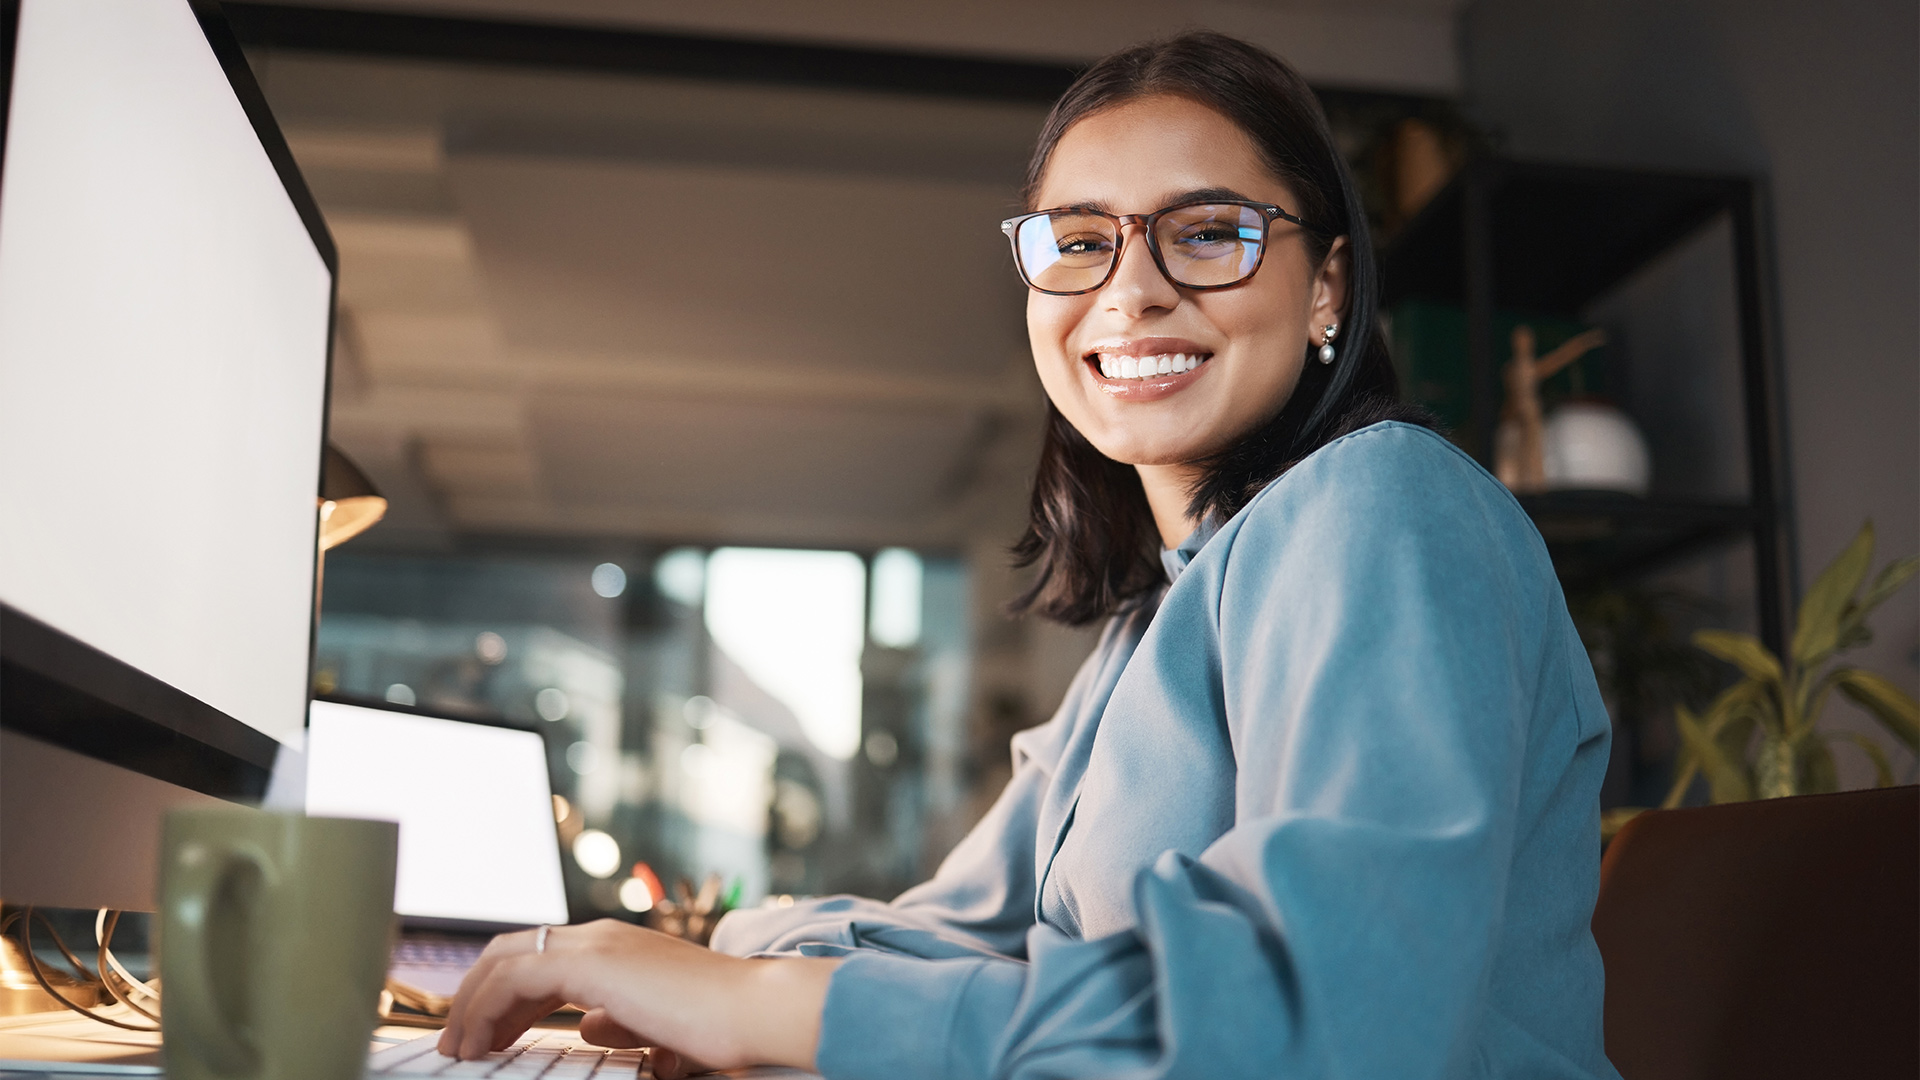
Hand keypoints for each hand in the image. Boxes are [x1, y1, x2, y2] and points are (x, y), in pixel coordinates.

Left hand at [435, 920, 837, 1074]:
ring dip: (472, 1004)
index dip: (503, 996)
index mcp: (615, 948)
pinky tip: (478, 1044)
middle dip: (476, 994)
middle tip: (458, 1041)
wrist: (753, 1009)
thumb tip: (588, 1027)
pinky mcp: (592, 964)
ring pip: (505, 960)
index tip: (486, 1036)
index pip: (541, 958)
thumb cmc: (719, 1022)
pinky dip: (485, 1009)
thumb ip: (620, 1021)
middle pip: (511, 950)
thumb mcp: (657, 1024)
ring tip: (458, 1049)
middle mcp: (600, 936)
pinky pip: (514, 978)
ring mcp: (595, 944)